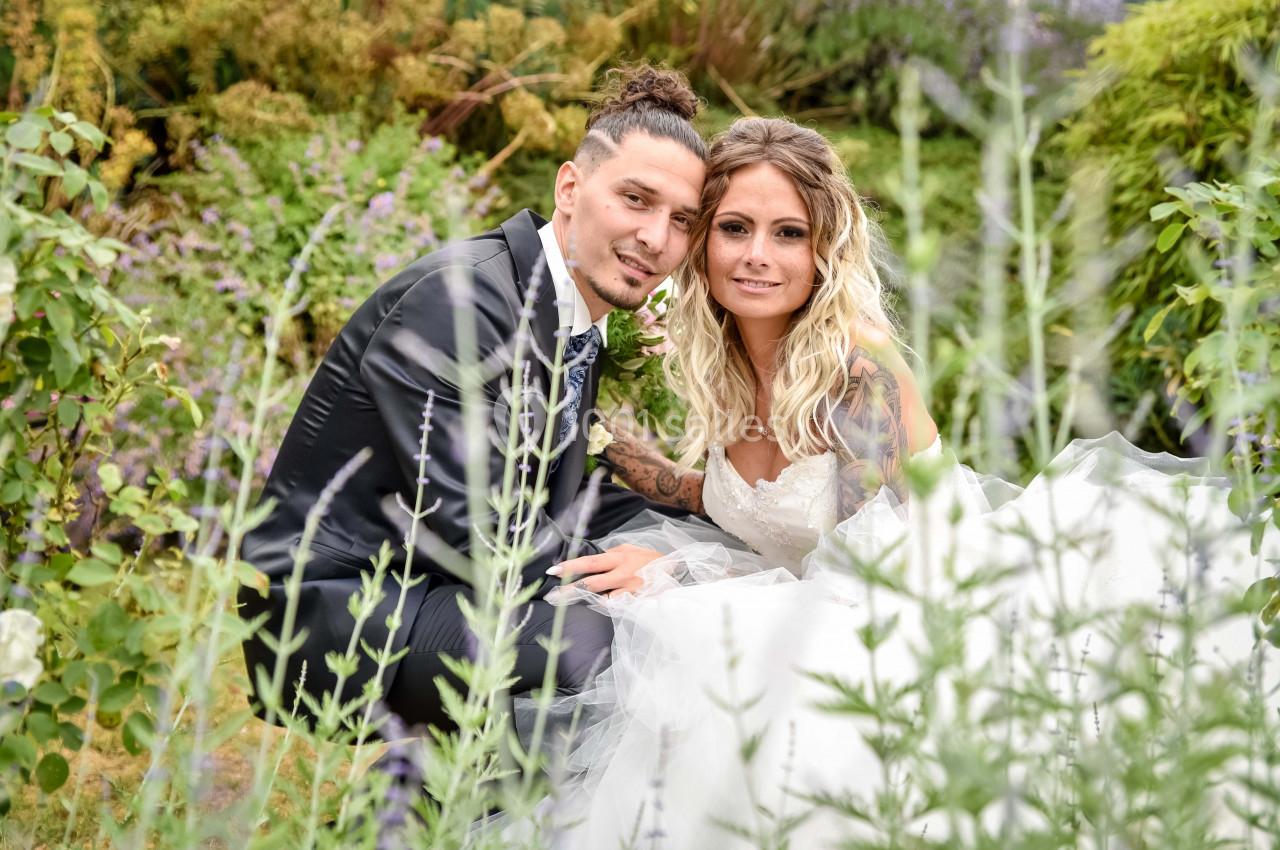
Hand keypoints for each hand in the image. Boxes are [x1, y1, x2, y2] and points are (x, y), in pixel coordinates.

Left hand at [547, 544, 663, 598]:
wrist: (675, 571)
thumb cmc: (650, 560)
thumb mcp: (631, 550)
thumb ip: (612, 554)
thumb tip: (594, 560)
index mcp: (619, 558)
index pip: (590, 562)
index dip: (571, 567)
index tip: (554, 571)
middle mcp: (623, 574)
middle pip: (592, 583)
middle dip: (570, 590)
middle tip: (552, 596)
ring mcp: (630, 590)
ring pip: (602, 599)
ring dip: (586, 601)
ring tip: (568, 601)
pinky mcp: (636, 602)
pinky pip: (616, 607)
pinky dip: (606, 605)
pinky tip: (601, 604)